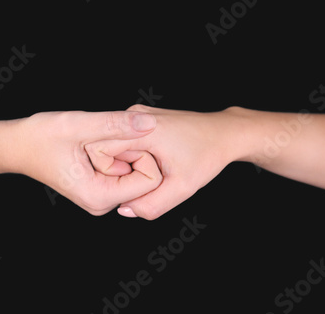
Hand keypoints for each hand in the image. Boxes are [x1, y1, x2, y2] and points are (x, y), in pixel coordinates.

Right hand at [12, 110, 162, 214]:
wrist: (18, 146)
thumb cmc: (40, 137)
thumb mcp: (78, 125)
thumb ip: (115, 124)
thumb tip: (149, 122)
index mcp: (99, 195)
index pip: (150, 180)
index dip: (141, 153)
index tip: (117, 136)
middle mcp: (102, 203)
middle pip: (145, 179)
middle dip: (133, 152)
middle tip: (102, 138)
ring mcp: (100, 198)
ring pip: (135, 174)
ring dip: (124, 152)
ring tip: (96, 141)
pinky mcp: (99, 189)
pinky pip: (124, 172)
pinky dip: (118, 155)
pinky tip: (96, 145)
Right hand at [85, 105, 245, 219]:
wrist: (224, 133)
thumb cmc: (207, 155)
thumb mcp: (182, 187)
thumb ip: (152, 204)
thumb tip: (124, 210)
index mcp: (142, 128)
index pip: (99, 150)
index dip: (109, 173)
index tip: (130, 183)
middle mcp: (134, 114)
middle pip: (105, 148)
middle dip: (119, 170)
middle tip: (144, 179)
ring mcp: (136, 114)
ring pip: (113, 145)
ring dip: (126, 163)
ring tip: (152, 169)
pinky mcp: (140, 118)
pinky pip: (123, 140)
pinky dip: (131, 155)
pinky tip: (149, 161)